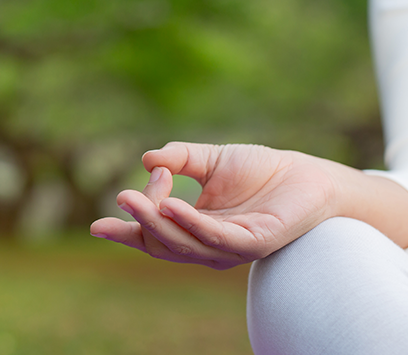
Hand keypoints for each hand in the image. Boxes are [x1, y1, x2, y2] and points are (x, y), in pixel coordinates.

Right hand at [90, 142, 341, 268]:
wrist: (310, 175)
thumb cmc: (262, 171)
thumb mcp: (211, 160)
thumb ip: (180, 158)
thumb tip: (146, 158)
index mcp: (195, 230)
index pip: (154, 238)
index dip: (126, 234)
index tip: (98, 225)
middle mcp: (209, 246)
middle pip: (163, 243)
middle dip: (139, 223)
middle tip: (123, 197)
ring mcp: (231, 249)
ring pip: (184, 244)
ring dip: (158, 222)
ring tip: (135, 198)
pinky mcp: (255, 244)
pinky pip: (216, 237)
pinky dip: (191, 223)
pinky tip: (172, 206)